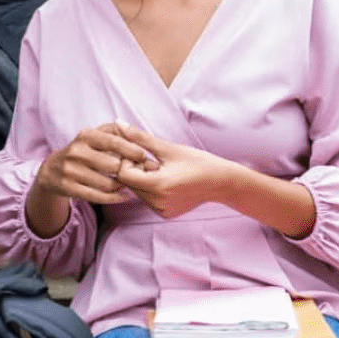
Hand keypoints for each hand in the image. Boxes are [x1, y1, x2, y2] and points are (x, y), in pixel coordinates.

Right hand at [33, 123, 153, 205]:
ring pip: (106, 183)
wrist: (51, 170)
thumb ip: (116, 133)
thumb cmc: (83, 151)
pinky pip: (97, 196)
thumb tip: (142, 137)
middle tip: (139, 174)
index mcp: (86, 135)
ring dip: (122, 186)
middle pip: (112, 165)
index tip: (144, 156)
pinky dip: (114, 198)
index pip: (114, 141)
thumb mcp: (94, 136)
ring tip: (130, 184)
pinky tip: (124, 196)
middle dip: (128, 171)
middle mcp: (76, 151)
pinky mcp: (68, 187)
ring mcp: (70, 170)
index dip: (131, 150)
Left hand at [113, 123, 233, 219]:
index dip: (129, 160)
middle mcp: (158, 203)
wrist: (220, 182)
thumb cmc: (197, 161)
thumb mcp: (168, 148)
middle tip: (153, 160)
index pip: (123, 173)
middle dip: (134, 169)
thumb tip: (117, 123)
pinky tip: (166, 180)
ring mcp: (161, 211)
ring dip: (141, 178)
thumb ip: (140, 137)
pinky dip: (149, 188)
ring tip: (161, 170)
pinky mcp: (165, 214)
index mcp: (158, 186)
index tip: (144, 153)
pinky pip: (147, 199)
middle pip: (128, 183)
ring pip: (136, 191)